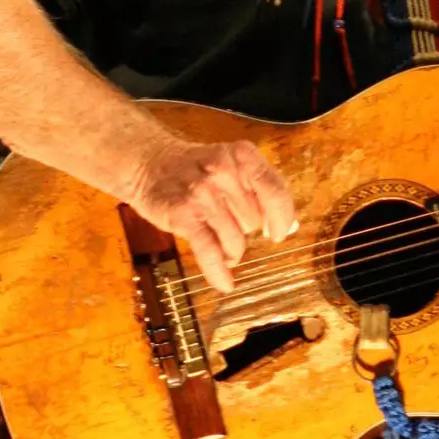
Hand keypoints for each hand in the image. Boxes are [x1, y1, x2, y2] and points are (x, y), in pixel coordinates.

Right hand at [127, 138, 298, 291]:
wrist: (148, 163)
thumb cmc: (197, 168)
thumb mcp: (232, 164)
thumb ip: (262, 190)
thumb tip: (290, 226)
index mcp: (242, 156)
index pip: (276, 191)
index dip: (282, 217)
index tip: (279, 233)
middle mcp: (224, 171)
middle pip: (255, 220)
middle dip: (245, 228)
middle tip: (227, 219)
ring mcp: (202, 193)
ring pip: (236, 239)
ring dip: (232, 250)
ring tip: (220, 243)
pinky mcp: (183, 215)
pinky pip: (210, 251)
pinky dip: (218, 271)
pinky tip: (225, 283)